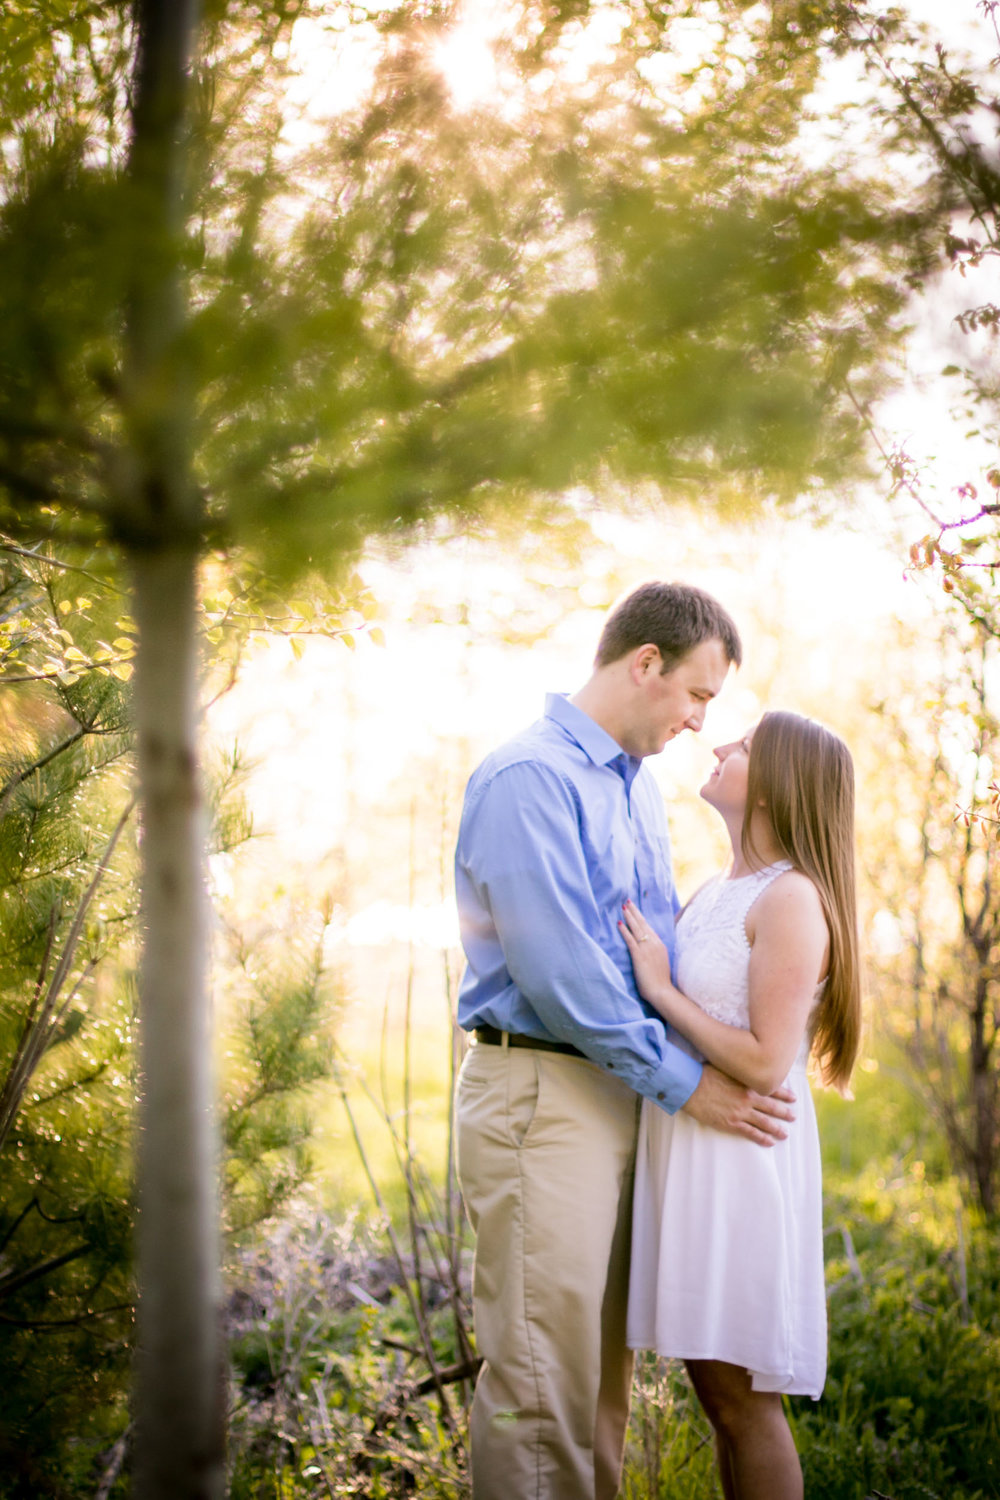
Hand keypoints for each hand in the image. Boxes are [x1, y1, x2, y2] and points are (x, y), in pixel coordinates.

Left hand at [619, 899, 672, 1010]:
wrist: (662, 991)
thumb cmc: (660, 981)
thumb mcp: (660, 962)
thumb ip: (655, 953)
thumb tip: (649, 950)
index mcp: (660, 945)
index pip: (649, 928)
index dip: (641, 918)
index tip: (635, 909)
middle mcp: (654, 944)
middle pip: (643, 924)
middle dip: (634, 912)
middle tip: (627, 901)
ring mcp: (647, 949)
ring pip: (637, 928)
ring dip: (629, 917)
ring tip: (623, 907)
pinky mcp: (639, 955)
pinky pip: (630, 940)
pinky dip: (624, 930)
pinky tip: (619, 923)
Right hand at [681, 1064, 795, 1146]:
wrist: (690, 1086)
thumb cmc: (705, 1073)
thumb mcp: (727, 1067)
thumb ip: (740, 1071)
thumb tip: (748, 1067)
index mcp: (748, 1084)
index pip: (772, 1089)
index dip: (784, 1094)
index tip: (793, 1098)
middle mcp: (748, 1099)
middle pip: (772, 1108)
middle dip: (784, 1113)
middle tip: (793, 1117)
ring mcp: (741, 1112)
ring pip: (765, 1123)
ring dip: (777, 1129)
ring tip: (785, 1134)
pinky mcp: (731, 1124)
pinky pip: (751, 1133)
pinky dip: (762, 1138)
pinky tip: (769, 1142)